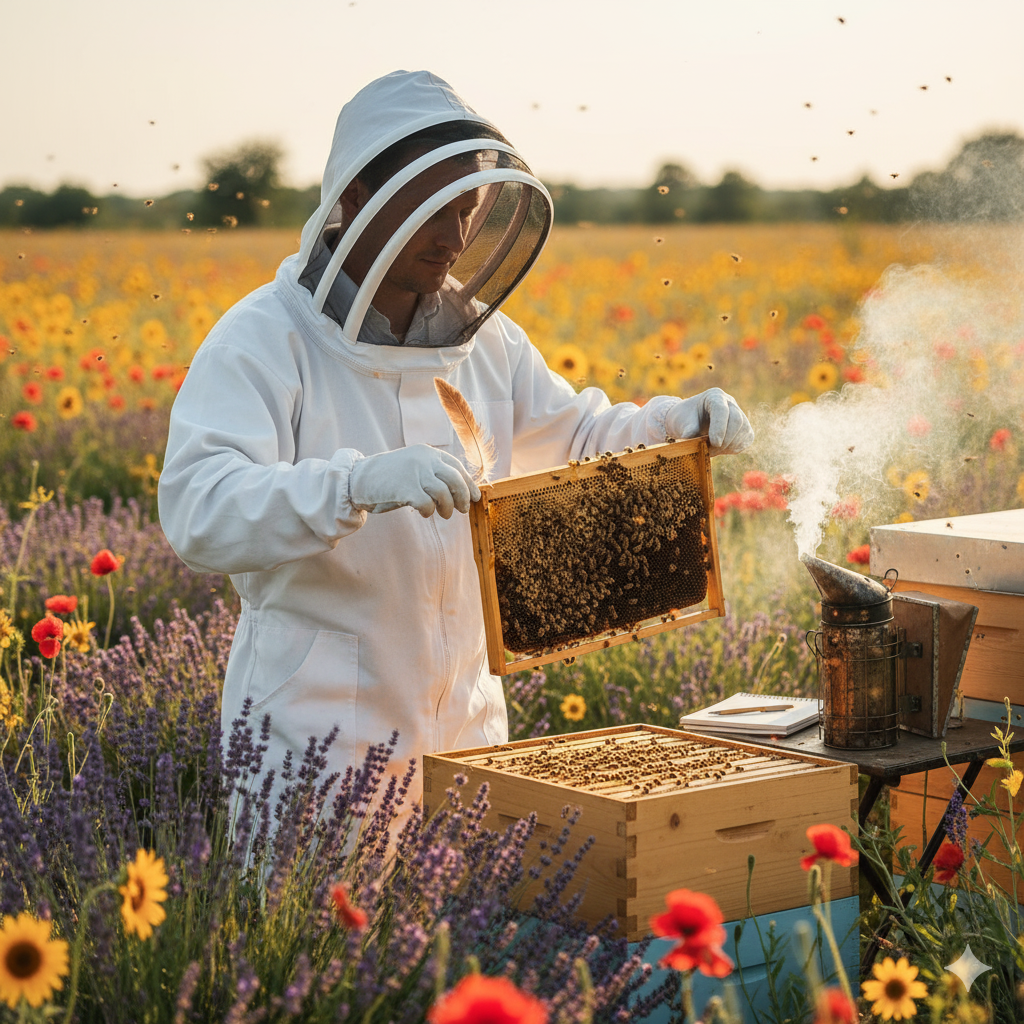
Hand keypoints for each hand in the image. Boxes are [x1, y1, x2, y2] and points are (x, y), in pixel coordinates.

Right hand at [350, 445, 480, 517]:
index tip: (475, 496)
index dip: (469, 483)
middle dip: (463, 497)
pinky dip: (429, 511)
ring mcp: (416, 472)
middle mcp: (424, 459)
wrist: (358, 478)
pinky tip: (424, 512)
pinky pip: (428, 504)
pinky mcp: (406, 488)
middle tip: (463, 509)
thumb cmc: (387, 477)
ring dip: (447, 508)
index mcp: (428, 452)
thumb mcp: (413, 468)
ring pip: (444, 493)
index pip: (457, 466)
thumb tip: (459, 493)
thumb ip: (432, 475)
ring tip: (444, 515)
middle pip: (455, 479)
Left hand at [664, 388, 753, 455]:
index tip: (714, 443)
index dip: (719, 427)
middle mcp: (730, 403)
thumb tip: (691, 443)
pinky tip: (719, 450)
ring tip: (711, 451)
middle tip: (710, 452)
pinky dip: (733, 448)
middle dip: (725, 440)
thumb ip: (688, 431)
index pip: (721, 409)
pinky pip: (746, 440)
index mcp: (714, 396)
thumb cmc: (685, 419)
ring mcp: (740, 414)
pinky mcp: (744, 429)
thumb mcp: (682, 422)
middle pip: (736, 420)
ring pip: (743, 431)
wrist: (690, 422)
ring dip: (728, 446)